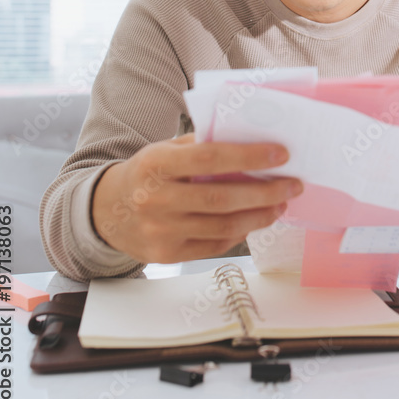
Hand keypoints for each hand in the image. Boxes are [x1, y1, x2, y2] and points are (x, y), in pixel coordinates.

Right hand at [91, 133, 302, 263]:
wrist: (106, 210)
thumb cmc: (147, 173)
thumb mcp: (165, 150)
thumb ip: (201, 147)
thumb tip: (250, 143)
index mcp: (157, 164)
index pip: (211, 158)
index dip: (250, 156)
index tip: (281, 154)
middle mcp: (157, 199)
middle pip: (222, 198)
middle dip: (265, 192)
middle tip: (292, 185)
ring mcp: (162, 231)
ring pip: (223, 226)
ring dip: (259, 216)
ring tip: (279, 204)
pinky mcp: (167, 255)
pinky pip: (214, 245)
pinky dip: (239, 232)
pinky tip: (254, 220)